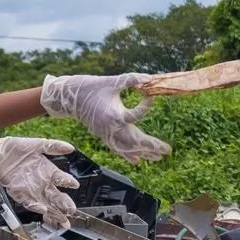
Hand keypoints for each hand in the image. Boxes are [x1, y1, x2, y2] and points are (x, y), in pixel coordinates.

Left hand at [0, 137, 80, 229]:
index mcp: (48, 171)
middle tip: (72, 210)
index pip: (62, 179)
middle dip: (65, 204)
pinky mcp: (20, 194)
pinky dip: (37, 207)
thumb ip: (54, 146)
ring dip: (54, 212)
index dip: (69, 182)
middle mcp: (42, 183)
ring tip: (63, 219)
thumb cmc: (16, 148)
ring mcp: (32, 190)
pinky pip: (30, 203)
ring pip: (47, 204)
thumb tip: (70, 148)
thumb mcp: (37, 144)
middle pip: (57, 196)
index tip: (75, 185)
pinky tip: (44, 210)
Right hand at [39, 73, 172, 162]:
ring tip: (159, 157)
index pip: (135, 116)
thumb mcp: (112, 81)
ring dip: (144, 153)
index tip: (151, 96)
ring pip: (128, 148)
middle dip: (152, 146)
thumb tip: (148, 78)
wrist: (71, 98)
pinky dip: (129, 155)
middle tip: (167, 150)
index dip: (145, 106)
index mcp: (114, 115)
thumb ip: (130, 79)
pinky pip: (118, 149)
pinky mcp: (104, 136)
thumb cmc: (91, 87)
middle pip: (135, 141)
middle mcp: (111, 129)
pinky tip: (138, 161)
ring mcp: (107, 135)